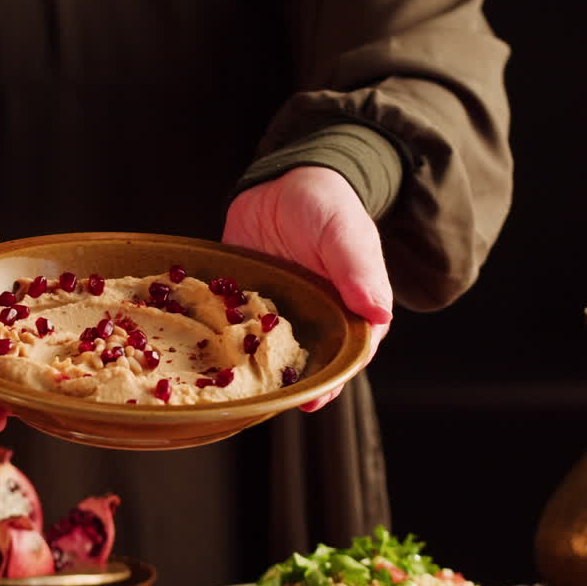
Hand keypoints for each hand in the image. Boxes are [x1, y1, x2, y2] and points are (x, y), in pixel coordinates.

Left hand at [223, 166, 392, 410]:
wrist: (282, 181)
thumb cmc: (326, 205)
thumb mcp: (344, 232)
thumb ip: (358, 271)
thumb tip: (378, 314)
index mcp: (350, 309)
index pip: (348, 355)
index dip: (333, 379)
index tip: (315, 398)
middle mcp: (315, 318)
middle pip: (307, 363)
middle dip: (291, 385)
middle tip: (273, 404)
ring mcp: (277, 313)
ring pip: (267, 352)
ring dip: (254, 370)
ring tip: (239, 392)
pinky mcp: (244, 303)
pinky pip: (233, 328)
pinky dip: (222, 342)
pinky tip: (208, 357)